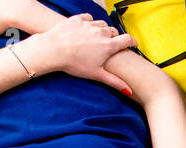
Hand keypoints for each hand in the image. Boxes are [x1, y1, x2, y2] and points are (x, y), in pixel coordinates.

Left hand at [19, 13, 135, 93]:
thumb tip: (128, 91)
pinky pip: (89, 18)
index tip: (133, 44)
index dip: (133, 41)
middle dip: (114, 38)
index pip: (127, 39)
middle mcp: (101, 32)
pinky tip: (86, 30)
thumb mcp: (96, 74)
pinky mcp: (78, 19)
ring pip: (102, 24)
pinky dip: (90, 23)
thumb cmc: (73, 63)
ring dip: (102, 30)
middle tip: (109, 46)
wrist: (52, 50)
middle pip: (114, 32)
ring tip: (96, 38)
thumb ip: (115, 82)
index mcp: (108, 46)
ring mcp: (89, 24)